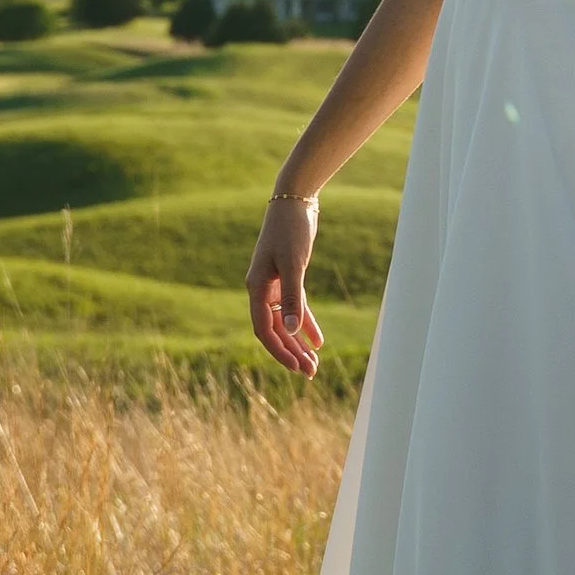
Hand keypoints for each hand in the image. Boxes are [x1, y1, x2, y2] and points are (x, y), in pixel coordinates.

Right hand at [246, 190, 323, 375]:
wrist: (295, 202)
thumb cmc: (291, 230)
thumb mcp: (294, 264)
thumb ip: (293, 297)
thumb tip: (294, 331)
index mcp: (256, 288)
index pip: (264, 330)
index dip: (280, 351)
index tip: (297, 367)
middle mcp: (262, 290)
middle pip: (276, 330)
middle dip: (292, 352)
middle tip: (310, 373)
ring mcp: (275, 284)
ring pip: (286, 321)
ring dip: (299, 342)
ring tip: (314, 363)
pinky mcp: (289, 278)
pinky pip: (296, 307)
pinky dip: (306, 322)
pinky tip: (318, 340)